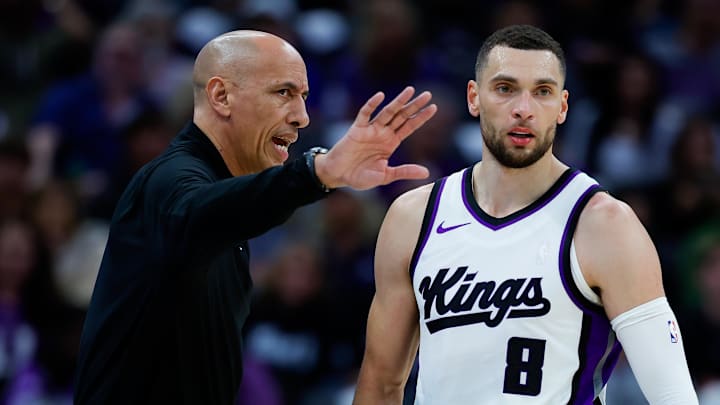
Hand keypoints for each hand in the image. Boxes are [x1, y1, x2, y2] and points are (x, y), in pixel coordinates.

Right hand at [314, 86, 436, 189]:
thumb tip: (427, 173)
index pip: (409, 127)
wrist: (339, 175)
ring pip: (387, 112)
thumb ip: (405, 171)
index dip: (421, 117)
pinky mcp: (357, 129)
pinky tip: (380, 96)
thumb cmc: (361, 176)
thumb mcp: (386, 175)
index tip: (434, 108)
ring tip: (410, 90)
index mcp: (391, 143)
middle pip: (402, 116)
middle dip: (414, 105)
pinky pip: (365, 114)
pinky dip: (372, 105)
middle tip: (428, 94)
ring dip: (398, 101)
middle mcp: (383, 133)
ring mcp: (370, 129)